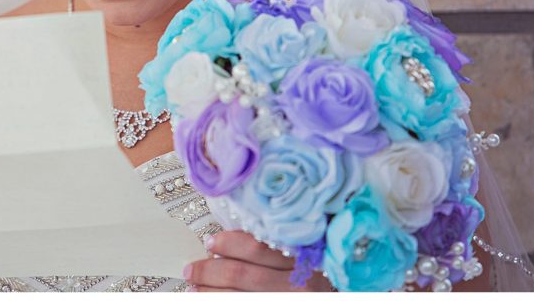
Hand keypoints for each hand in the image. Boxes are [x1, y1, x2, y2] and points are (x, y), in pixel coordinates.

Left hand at [183, 230, 332, 291]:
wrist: (343, 289)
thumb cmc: (326, 271)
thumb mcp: (312, 250)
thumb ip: (284, 242)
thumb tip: (237, 238)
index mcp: (308, 256)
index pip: (261, 248)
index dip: (231, 244)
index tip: (210, 242)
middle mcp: (303, 283)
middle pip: (247, 275)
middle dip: (212, 272)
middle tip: (191, 269)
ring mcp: (295, 299)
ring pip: (244, 297)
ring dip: (213, 293)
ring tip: (193, 289)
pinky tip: (210, 300)